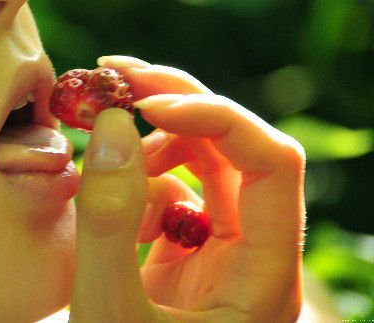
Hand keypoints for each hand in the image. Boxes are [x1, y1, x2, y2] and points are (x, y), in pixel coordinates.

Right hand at [68, 55, 305, 321]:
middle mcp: (255, 257)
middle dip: (178, 103)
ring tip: (103, 131)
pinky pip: (177, 194)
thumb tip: (111, 127)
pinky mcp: (190, 258)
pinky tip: (109, 191)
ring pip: (207, 166)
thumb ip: (110, 221)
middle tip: (115, 77)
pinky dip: (142, 177)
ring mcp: (223, 256)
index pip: (273, 162)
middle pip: (240, 149)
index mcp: (265, 277)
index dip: (215, 117)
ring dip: (156, 136)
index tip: (143, 106)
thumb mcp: (109, 314)